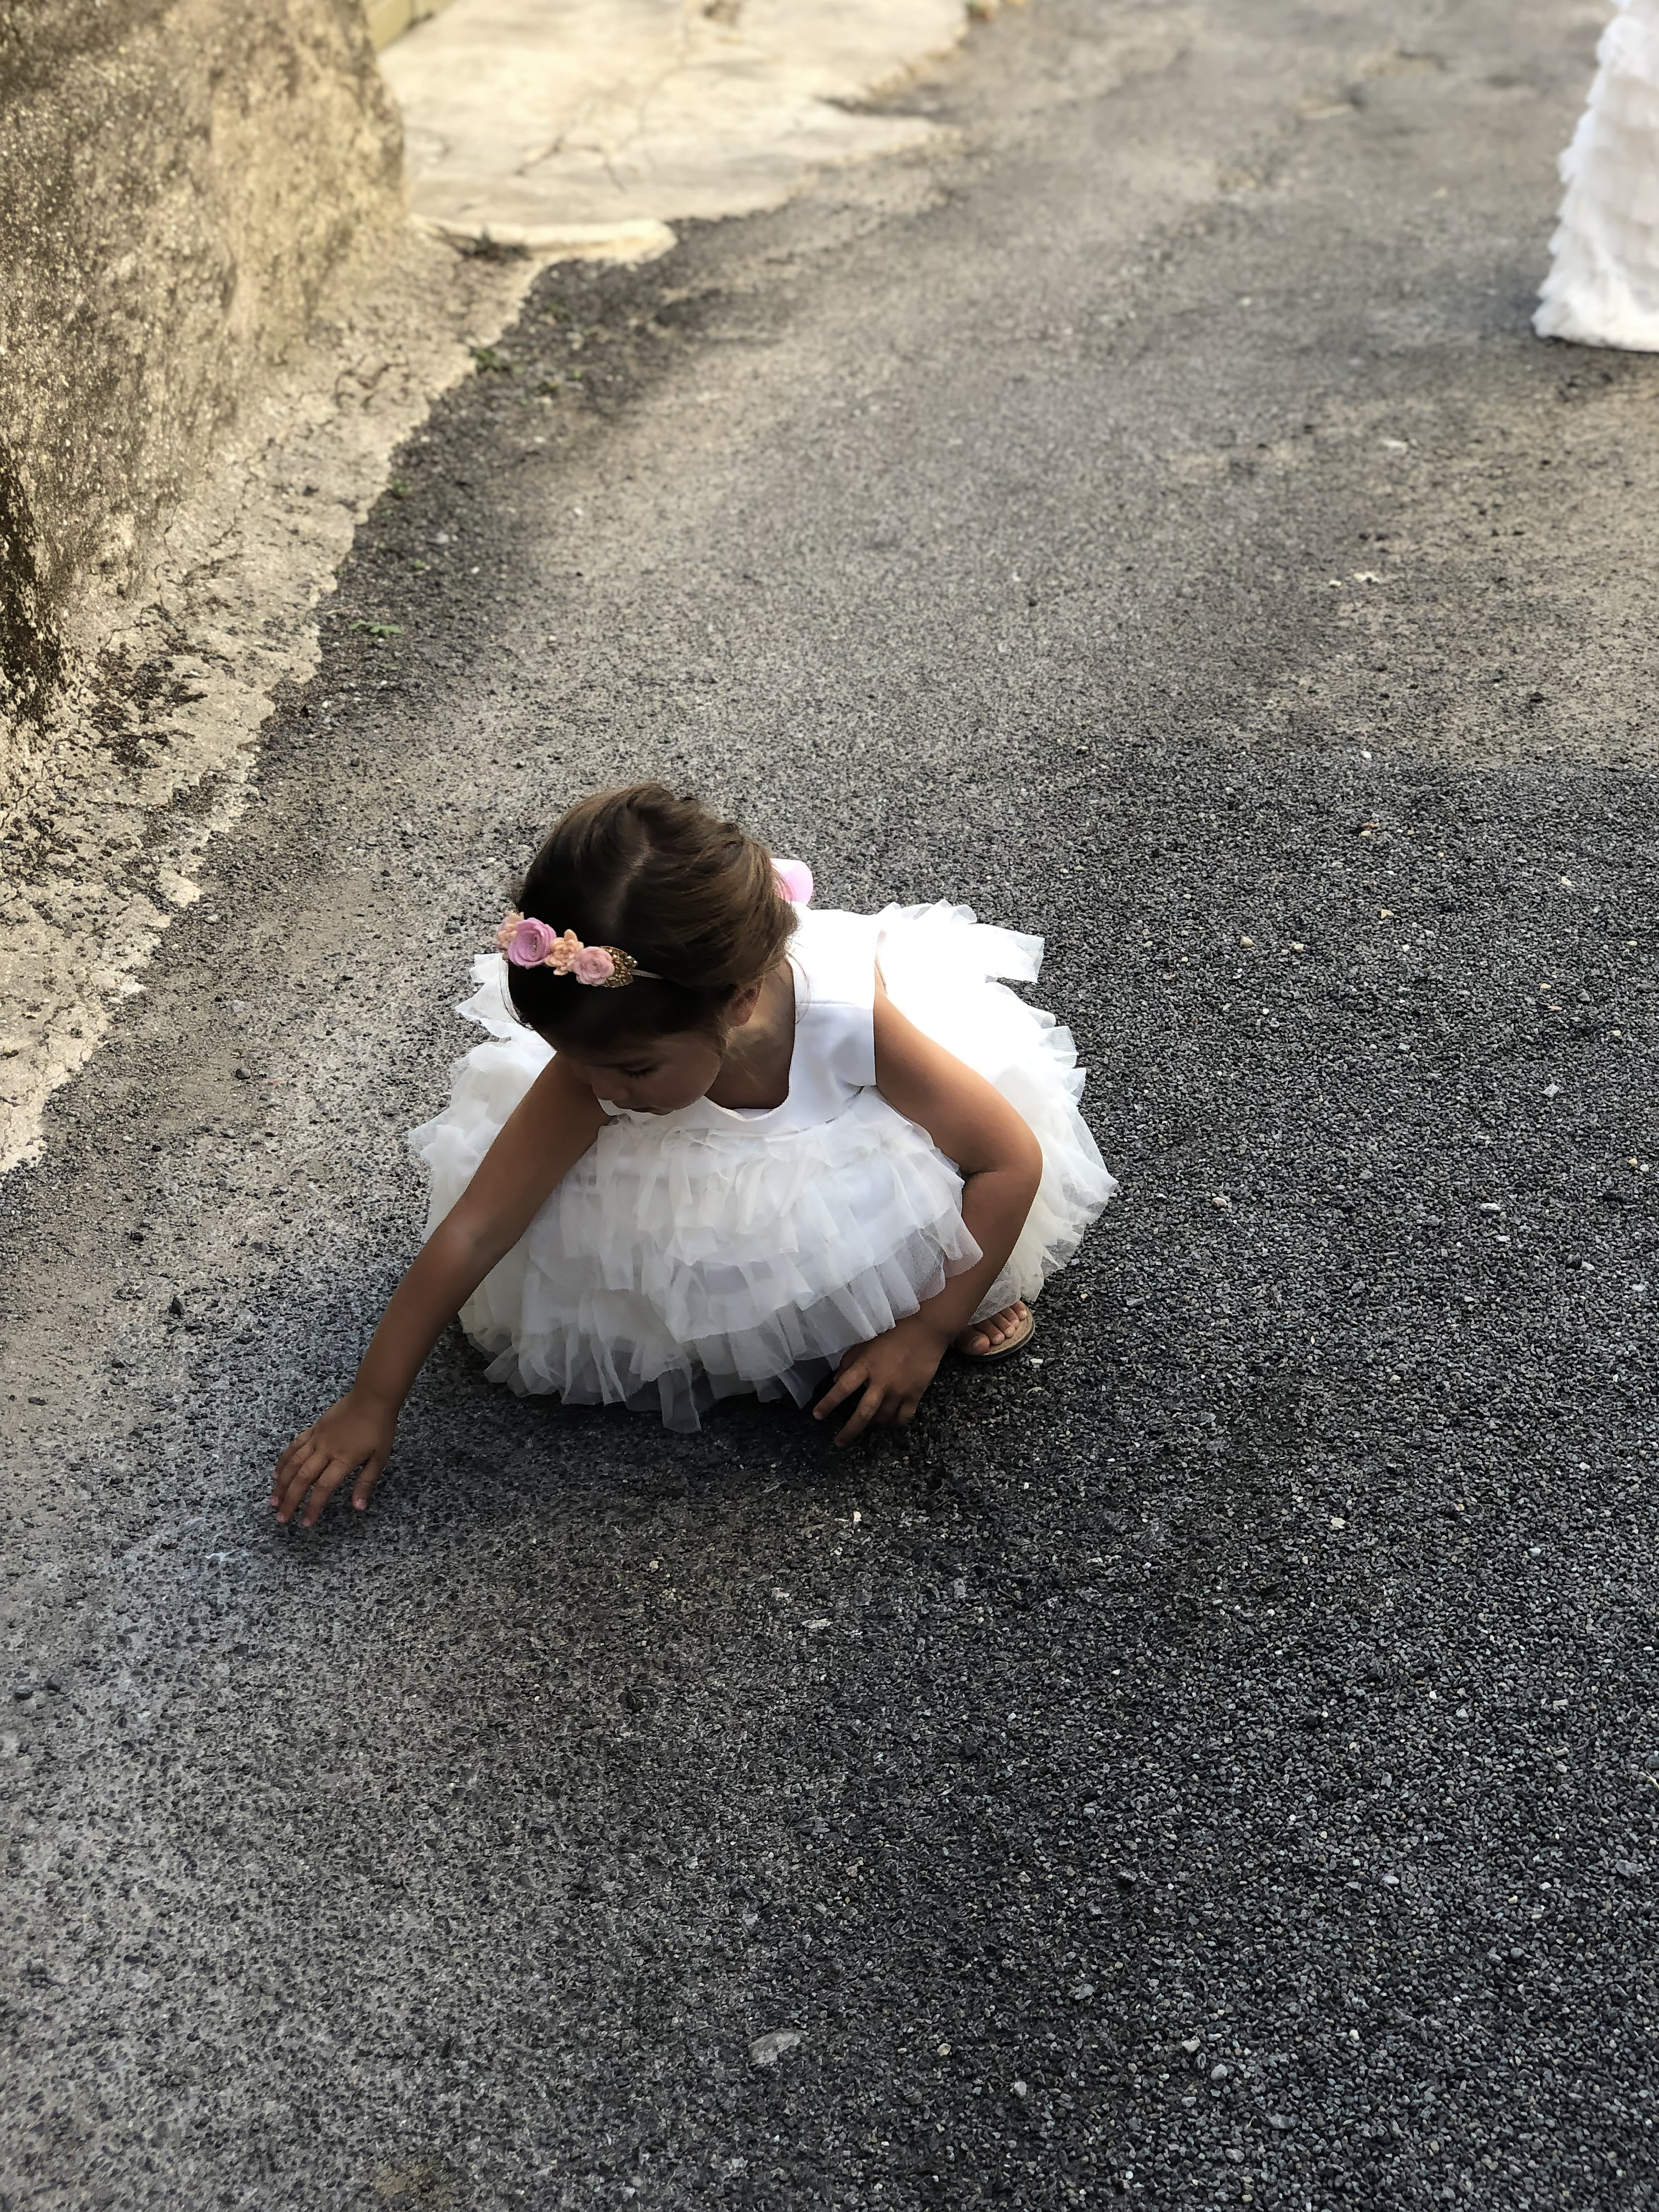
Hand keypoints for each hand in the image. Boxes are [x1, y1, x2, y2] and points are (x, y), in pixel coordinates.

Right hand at [271, 1390, 396, 1526]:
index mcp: (344, 1459)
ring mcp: (317, 1439)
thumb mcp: (380, 1458)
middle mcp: (326, 1450)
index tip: (306, 1523)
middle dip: (290, 1500)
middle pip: (302, 1478)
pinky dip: (283, 1461)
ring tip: (273, 1501)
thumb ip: (366, 1483)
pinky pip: (294, 1446)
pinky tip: (276, 1473)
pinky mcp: (313, 1429)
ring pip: (293, 1463)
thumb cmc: (379, 1428)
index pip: (323, 1488)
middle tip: (281, 1518)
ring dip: (281, 1484)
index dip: (313, 1507)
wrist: (372, 1397)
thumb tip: (358, 1507)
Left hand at [813, 1316, 949, 1444]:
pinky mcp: (915, 1394)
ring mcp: (900, 1390)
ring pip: (883, 1418)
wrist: (926, 1329)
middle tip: (839, 1442)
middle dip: (850, 1430)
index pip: (843, 1389)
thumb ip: (850, 1361)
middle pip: (863, 1413)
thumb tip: (837, 1381)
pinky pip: (903, 1417)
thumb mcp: (866, 1342)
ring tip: (866, 1426)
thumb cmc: (893, 1331)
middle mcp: (881, 1382)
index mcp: (866, 1366)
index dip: (828, 1403)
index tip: (817, 1415)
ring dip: (872, 1425)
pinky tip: (889, 1423)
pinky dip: (894, 1423)